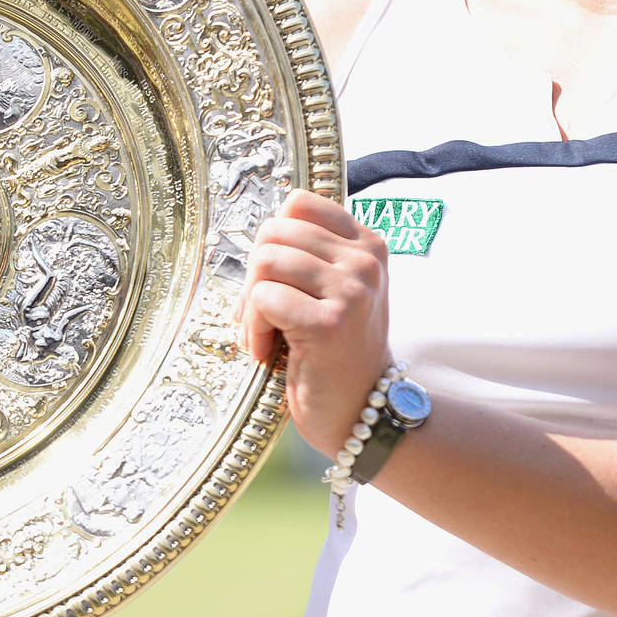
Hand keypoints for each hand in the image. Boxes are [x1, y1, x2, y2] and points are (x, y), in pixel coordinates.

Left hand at [238, 189, 393, 456]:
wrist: (363, 413)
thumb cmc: (336, 352)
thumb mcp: (334, 291)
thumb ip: (308, 255)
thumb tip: (257, 236)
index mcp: (366, 244)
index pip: (298, 203)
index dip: (272, 242)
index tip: (276, 280)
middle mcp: (365, 261)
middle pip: (273, 232)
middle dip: (254, 276)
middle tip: (262, 316)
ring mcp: (352, 291)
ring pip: (265, 262)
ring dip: (250, 306)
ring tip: (264, 335)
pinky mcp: (331, 323)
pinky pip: (264, 300)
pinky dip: (254, 329)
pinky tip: (268, 352)